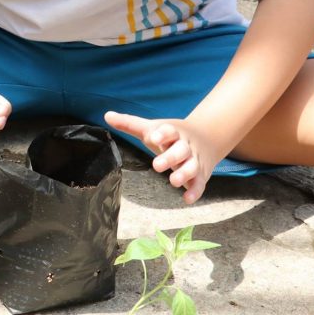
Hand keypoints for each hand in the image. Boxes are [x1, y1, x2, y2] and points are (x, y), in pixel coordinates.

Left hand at [104, 111, 222, 203]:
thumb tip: (107, 115)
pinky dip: (195, 191)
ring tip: (173, 181)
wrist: (206, 138)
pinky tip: (187, 199)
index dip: (163, 134)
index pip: (170, 131)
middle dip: (171, 157)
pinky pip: (200, 183)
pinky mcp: (200, 175)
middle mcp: (185, 146)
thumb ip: (130, 124)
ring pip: (192, 166)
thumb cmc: (171, 135)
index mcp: (173, 132)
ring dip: (184, 174)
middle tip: (157, 165)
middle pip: (181, 150)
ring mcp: (194, 160)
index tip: (154, 138)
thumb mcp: (152, 128)